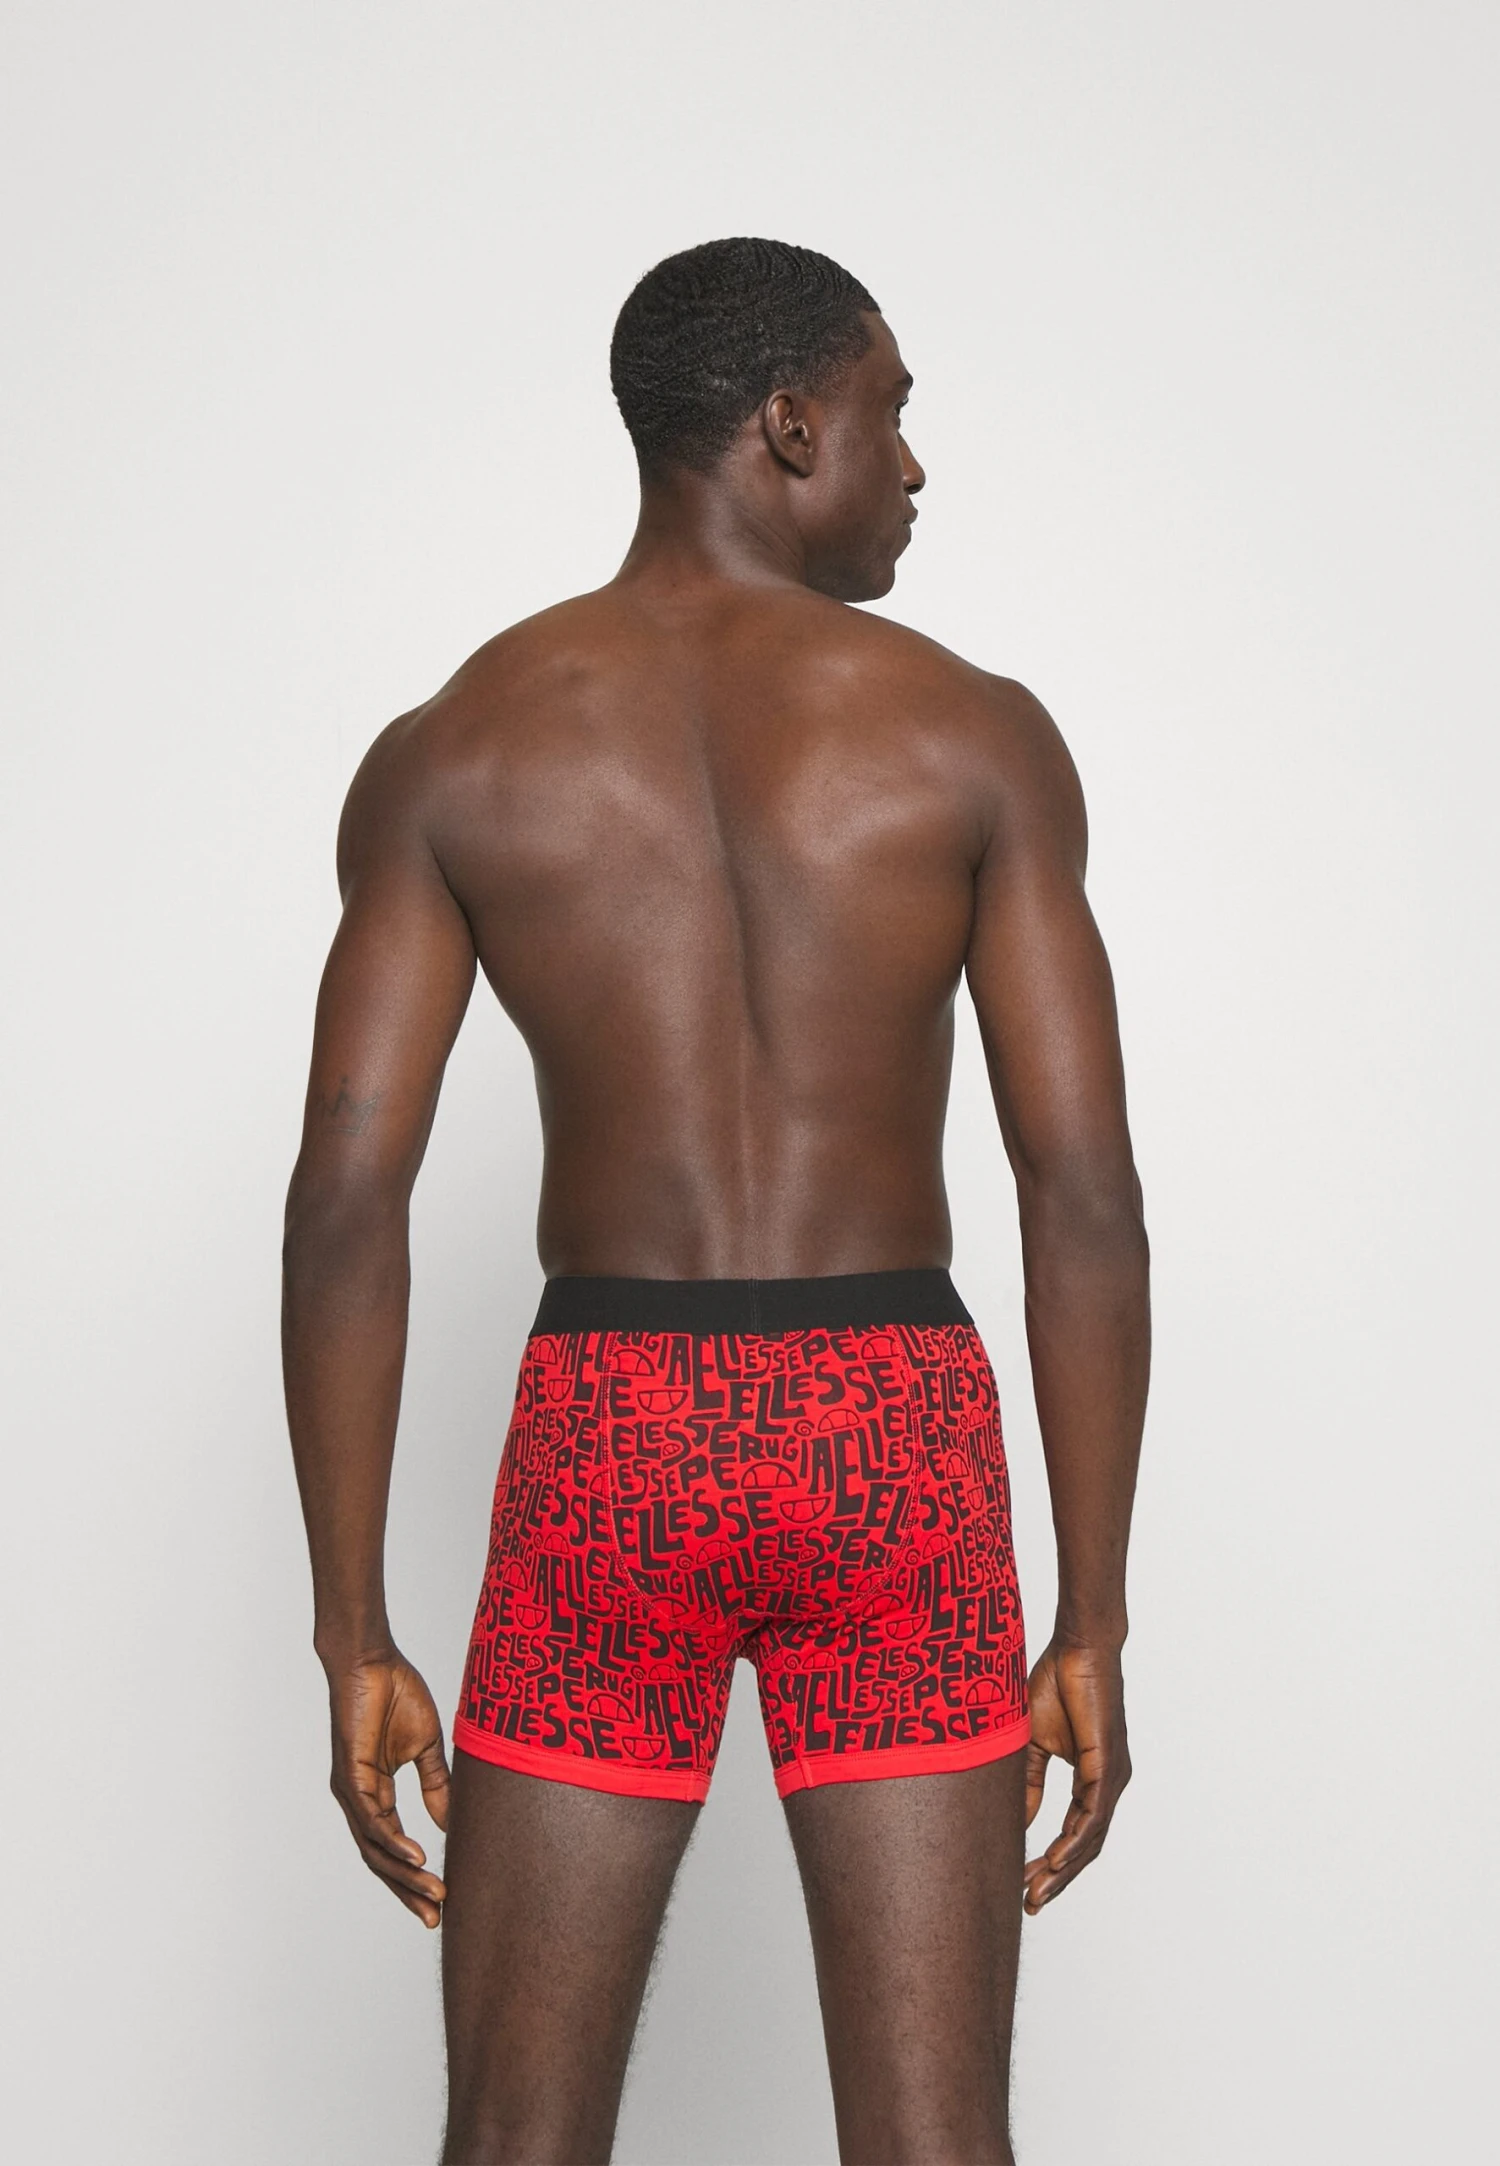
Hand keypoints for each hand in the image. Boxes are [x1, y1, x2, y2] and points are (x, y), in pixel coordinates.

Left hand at [325, 1649, 451, 1926]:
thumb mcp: (426, 1747)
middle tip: (435, 1917)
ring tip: (433, 1894)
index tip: (442, 1900)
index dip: (414, 1876)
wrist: (371, 1659)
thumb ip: (436, 1784)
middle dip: (408, 1890)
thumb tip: (449, 1823)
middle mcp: (359, 1799)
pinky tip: (414, 1856)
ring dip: (403, 1875)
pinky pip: (370, 1820)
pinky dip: (392, 1842)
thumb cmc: (395, 1693)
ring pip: (375, 1848)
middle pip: (381, 1859)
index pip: (392, 1847)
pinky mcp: (349, 1775)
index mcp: (375, 1793)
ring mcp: (351, 1790)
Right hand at [1022, 1636, 1130, 1914]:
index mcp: (1093, 1780)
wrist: (1077, 1647)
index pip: (1075, 1834)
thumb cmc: (1057, 1684)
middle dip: (1058, 1878)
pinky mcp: (1108, 1764)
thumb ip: (1030, 1782)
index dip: (1053, 1863)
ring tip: (1038, 1891)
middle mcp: (1108, 1785)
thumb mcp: (1033, 1743)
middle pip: (1086, 1847)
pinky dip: (1076, 1840)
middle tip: (1031, 1903)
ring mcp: (1113, 1777)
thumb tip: (1020, 1821)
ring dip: (1065, 1868)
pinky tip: (1055, 1858)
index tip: (1026, 1885)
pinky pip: (1094, 1813)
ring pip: (1092, 1838)